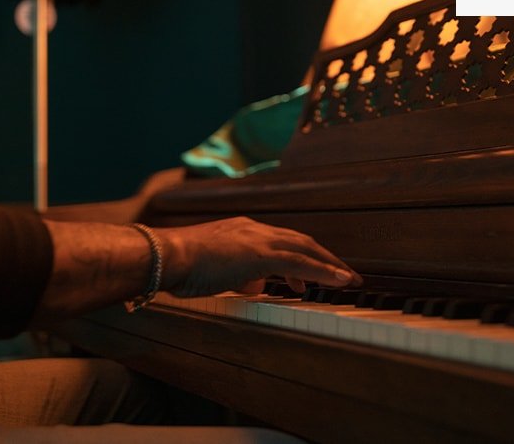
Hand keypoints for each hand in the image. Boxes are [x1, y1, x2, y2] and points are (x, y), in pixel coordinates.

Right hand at [157, 217, 361, 296]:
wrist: (167, 256)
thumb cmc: (181, 265)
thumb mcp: (216, 269)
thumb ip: (238, 274)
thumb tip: (254, 284)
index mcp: (241, 230)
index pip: (281, 239)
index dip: (302, 253)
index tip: (315, 268)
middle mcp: (253, 228)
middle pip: (299, 239)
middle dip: (323, 256)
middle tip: (342, 272)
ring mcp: (257, 239)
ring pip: (305, 248)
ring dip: (329, 263)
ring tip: (346, 278)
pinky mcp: (260, 254)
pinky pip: (300, 263)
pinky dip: (322, 271)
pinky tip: (338, 280)